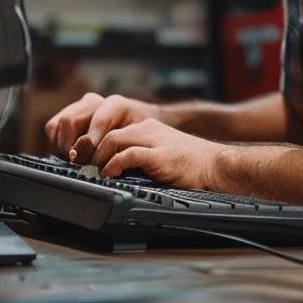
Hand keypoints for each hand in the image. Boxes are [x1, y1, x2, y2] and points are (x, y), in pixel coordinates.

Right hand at [44, 93, 161, 160]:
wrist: (136, 130)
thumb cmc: (138, 139)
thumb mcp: (138, 142)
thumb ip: (124, 148)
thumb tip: (107, 163)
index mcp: (116, 105)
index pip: (98, 120)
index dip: (92, 142)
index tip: (92, 162)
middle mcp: (94, 101)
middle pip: (70, 120)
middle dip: (74, 146)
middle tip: (80, 165)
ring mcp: (78, 107)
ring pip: (58, 124)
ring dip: (64, 146)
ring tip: (76, 161)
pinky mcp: (67, 116)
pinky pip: (52, 127)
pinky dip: (57, 144)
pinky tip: (70, 155)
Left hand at [90, 118, 227, 189]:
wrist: (219, 166)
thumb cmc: (193, 167)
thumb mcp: (162, 156)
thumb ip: (140, 160)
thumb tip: (116, 174)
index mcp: (149, 128)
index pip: (112, 130)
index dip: (95, 146)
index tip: (85, 162)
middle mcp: (149, 129)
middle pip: (108, 133)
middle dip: (91, 152)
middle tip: (83, 169)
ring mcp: (154, 140)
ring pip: (113, 140)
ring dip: (99, 158)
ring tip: (94, 173)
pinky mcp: (160, 154)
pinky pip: (128, 154)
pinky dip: (114, 165)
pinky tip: (109, 175)